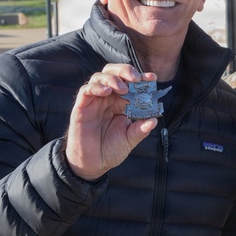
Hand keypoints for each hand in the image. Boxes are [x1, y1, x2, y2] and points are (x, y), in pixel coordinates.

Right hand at [64, 64, 157, 180]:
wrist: (92, 164)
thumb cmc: (110, 150)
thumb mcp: (129, 140)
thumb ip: (140, 130)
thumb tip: (154, 120)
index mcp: (121, 103)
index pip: (130, 83)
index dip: (141, 78)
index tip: (152, 78)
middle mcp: (107, 98)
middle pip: (113, 73)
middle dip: (126, 71)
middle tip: (136, 78)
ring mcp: (94, 101)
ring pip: (99, 77)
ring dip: (112, 78)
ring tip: (123, 88)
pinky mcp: (81, 107)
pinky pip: (86, 91)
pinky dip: (96, 87)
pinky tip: (106, 92)